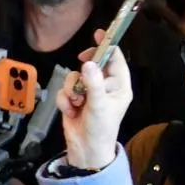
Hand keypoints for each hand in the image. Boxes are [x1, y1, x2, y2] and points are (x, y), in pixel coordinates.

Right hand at [56, 32, 131, 170]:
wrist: (85, 150)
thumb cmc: (100, 128)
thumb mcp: (99, 105)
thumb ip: (93, 83)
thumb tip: (87, 63)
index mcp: (119, 86)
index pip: (115, 59)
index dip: (107, 46)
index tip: (98, 35)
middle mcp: (105, 86)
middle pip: (93, 64)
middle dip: (83, 70)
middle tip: (80, 67)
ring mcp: (89, 92)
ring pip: (75, 76)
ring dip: (72, 89)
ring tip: (77, 103)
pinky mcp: (74, 98)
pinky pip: (65, 88)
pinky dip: (65, 99)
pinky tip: (70, 110)